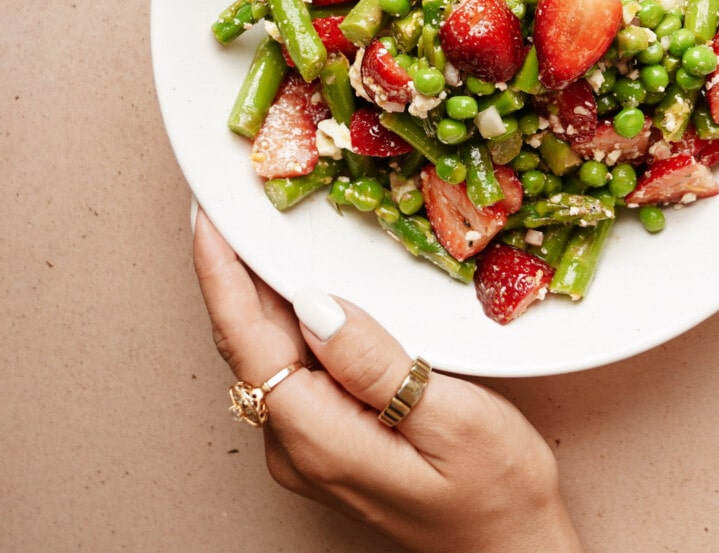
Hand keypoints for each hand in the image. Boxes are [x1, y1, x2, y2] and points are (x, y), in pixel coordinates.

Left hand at [192, 209, 583, 552]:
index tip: (207, 216)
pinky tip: (303, 288)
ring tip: (260, 230)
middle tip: (234, 202)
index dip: (222, 274)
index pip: (248, 341)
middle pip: (249, 345)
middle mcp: (297, 446)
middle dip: (234, 272)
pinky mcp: (330, 443)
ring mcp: (310, 448)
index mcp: (318, 437)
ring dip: (261, 293)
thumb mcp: (452, 420)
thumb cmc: (495, 491)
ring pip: (269, 355)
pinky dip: (289, 320)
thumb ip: (378, 364)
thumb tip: (315, 305)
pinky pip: (295, 369)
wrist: (511, 551)